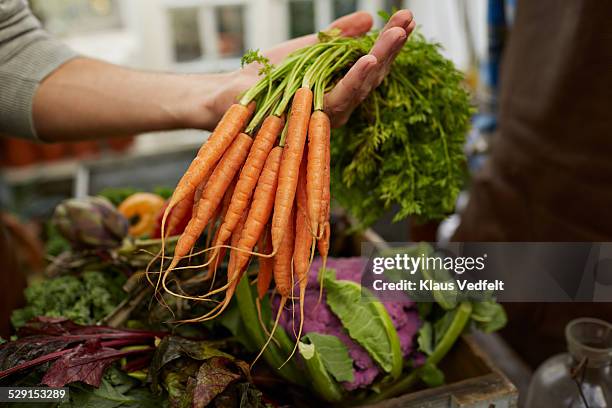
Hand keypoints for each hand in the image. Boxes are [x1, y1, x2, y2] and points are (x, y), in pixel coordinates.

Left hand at [213, 10, 414, 127]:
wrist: (232, 91)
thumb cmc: (268, 74)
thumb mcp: (309, 48)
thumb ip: (338, 36)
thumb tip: (368, 18)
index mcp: (340, 87)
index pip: (372, 64)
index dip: (390, 42)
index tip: (407, 18)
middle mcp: (339, 104)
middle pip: (373, 75)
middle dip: (393, 47)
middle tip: (409, 20)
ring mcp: (327, 114)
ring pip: (362, 86)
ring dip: (381, 58)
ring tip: (398, 34)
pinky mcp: (311, 117)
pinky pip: (339, 98)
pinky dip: (355, 79)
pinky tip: (369, 58)